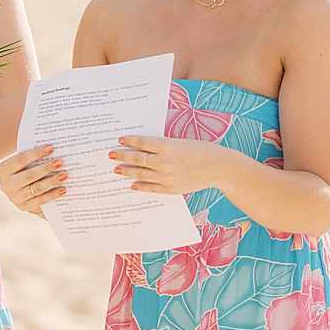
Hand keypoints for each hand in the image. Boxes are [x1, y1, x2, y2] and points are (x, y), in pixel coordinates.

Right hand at [0, 145, 65, 215]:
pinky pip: (41, 201)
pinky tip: (63, 189)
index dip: (36, 153)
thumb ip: (33, 156)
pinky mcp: (24, 207)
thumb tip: (52, 148)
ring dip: (52, 181)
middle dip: (46, 168)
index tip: (51, 148)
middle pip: (30, 175)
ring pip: (37, 188)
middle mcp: (7, 185)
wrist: (18, 190)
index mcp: (4, 169)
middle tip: (60, 162)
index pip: (21, 159)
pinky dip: (53, 195)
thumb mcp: (23, 163)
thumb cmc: (24, 169)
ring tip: (64, 174)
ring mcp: (15, 197)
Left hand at [109, 134, 235, 195]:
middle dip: (122, 156)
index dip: (130, 141)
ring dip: (128, 171)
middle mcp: (165, 162)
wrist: (219, 167)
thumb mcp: (181, 142)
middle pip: (138, 158)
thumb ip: (163, 146)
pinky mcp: (171, 189)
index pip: (142, 142)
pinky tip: (133, 184)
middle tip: (111, 154)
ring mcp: (167, 177)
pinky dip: (141, 185)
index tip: (120, 140)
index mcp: (168, 146)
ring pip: (141, 173)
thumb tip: (144, 147)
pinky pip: (151, 188)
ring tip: (117, 169)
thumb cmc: (202, 150)